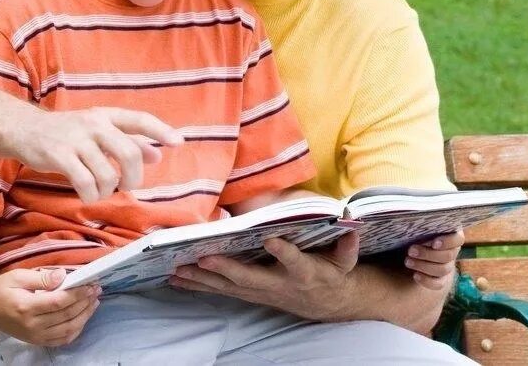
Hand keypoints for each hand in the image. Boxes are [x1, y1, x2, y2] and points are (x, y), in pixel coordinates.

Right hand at [0, 267, 100, 346]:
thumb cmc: (2, 287)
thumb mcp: (19, 276)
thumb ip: (42, 278)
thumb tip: (64, 276)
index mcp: (26, 307)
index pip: (59, 302)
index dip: (78, 293)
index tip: (90, 284)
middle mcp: (31, 325)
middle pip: (66, 315)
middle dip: (85, 302)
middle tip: (96, 290)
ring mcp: (34, 336)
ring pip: (67, 329)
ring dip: (84, 316)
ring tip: (94, 302)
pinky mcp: (36, 341)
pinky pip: (61, 340)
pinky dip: (75, 330)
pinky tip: (83, 317)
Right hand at [5, 105, 183, 202]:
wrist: (26, 129)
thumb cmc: (69, 132)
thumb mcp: (99, 131)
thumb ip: (128, 141)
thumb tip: (157, 155)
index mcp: (107, 115)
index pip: (139, 120)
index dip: (160, 131)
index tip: (178, 143)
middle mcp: (94, 123)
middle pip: (128, 153)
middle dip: (133, 177)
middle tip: (127, 185)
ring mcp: (76, 139)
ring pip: (107, 174)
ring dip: (107, 190)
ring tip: (99, 190)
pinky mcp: (60, 156)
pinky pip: (85, 183)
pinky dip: (90, 195)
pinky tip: (87, 194)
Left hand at [170, 232, 360, 321]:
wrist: (328, 304)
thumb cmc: (333, 275)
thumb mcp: (346, 261)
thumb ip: (347, 246)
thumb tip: (350, 223)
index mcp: (305, 273)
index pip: (296, 263)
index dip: (284, 253)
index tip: (271, 240)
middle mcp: (279, 285)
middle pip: (251, 279)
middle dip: (226, 270)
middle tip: (203, 259)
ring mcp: (262, 292)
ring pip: (230, 288)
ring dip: (203, 280)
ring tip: (178, 271)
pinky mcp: (249, 294)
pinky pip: (221, 291)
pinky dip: (199, 286)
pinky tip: (177, 279)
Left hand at [404, 229, 463, 289]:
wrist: (411, 250)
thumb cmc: (415, 233)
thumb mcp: (417, 227)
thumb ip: (419, 224)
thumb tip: (412, 220)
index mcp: (451, 234)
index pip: (458, 239)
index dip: (448, 242)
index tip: (434, 243)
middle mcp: (452, 251)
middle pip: (448, 256)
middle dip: (428, 254)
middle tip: (410, 250)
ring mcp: (448, 266)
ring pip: (442, 270)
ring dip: (423, 266)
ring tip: (408, 261)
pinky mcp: (442, 279)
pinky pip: (438, 284)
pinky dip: (426, 280)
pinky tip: (415, 275)